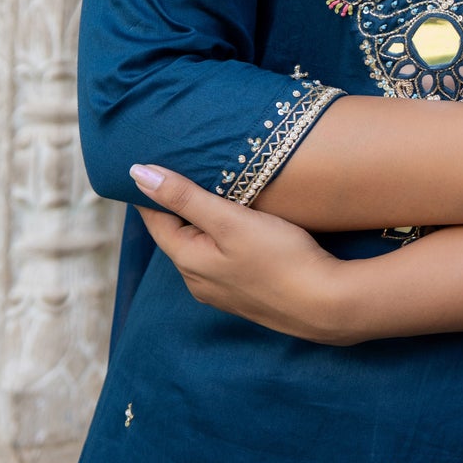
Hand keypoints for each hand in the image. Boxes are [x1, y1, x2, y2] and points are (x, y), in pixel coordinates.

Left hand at [130, 163, 357, 342]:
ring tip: (208, 184)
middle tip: (181, 163)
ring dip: (200, 217)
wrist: (326, 304)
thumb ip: (184, 196)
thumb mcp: (230, 220)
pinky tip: (236, 219)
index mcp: (188, 261)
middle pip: (176, 232)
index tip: (153, 158)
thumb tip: (136, 173)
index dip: (152, 189)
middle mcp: (197, 280)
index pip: (155, 219)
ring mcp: (221, 290)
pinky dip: (219, 233)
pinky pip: (219, 255)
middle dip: (176, 201)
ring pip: (199, 244)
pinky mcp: (244, 291)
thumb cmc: (279, 257)